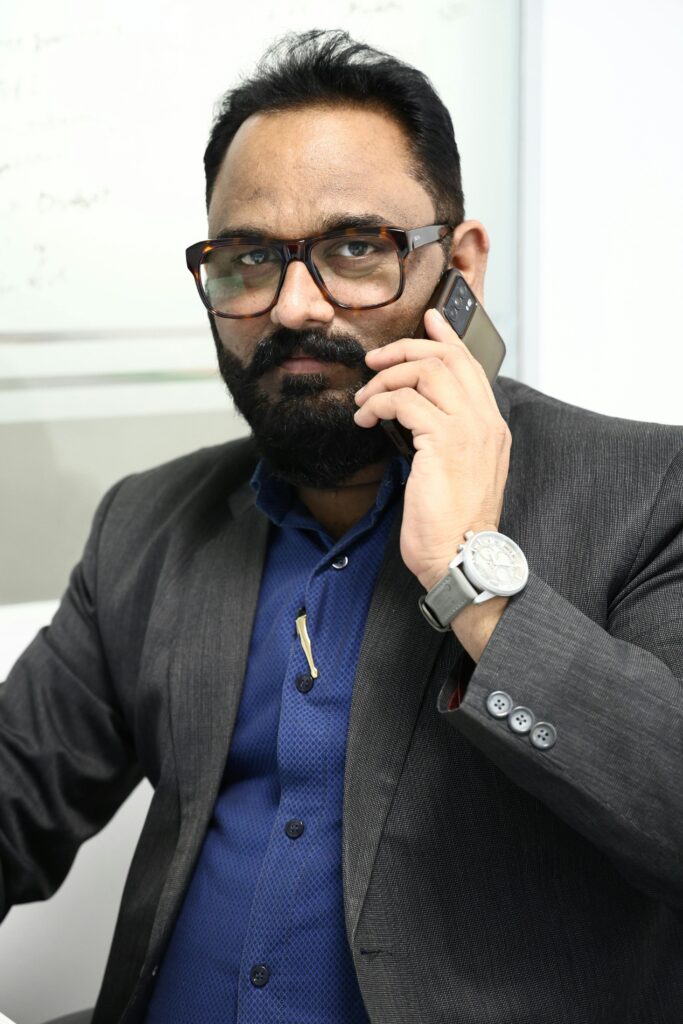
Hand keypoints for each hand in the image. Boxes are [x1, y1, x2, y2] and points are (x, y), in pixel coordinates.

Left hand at [354, 307, 511, 592]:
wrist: (461, 556)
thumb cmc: (454, 523)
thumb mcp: (456, 472)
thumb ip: (446, 438)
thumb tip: (415, 415)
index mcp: (491, 427)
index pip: (471, 366)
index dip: (447, 338)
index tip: (429, 319)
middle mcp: (485, 422)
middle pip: (447, 359)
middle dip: (405, 350)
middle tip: (375, 361)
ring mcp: (468, 430)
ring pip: (425, 372)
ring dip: (386, 379)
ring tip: (364, 400)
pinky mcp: (443, 442)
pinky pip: (404, 402)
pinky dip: (378, 404)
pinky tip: (364, 419)